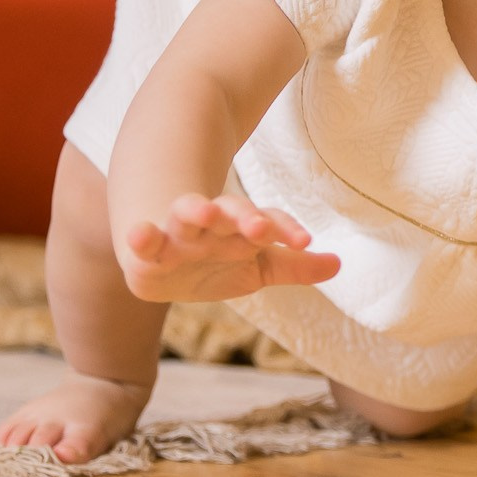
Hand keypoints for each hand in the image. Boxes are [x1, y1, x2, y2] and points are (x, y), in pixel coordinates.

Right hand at [119, 193, 340, 302]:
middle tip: (259, 226)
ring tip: (205, 209)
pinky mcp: (148, 249)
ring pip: (188, 212)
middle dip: (245, 216)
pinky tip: (138, 232)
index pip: (269, 221)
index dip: (286, 229)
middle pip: (231, 211)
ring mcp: (179, 232)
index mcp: (241, 228)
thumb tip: (338, 263)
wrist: (161, 261)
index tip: (304, 241)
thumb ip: (294, 266)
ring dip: (196, 209)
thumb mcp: (256, 267)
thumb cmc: (216, 261)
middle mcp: (213, 224)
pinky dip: (140, 235)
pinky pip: (143, 238)